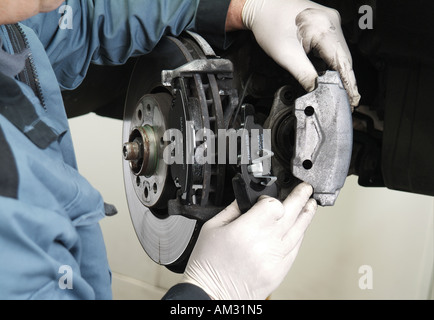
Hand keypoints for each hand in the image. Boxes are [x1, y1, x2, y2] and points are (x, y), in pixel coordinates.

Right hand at [182, 183, 316, 299]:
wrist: (212, 294)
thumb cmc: (208, 264)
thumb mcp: (211, 228)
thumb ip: (232, 209)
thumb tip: (246, 198)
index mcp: (245, 230)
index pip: (272, 205)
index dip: (270, 198)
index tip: (265, 198)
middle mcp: (264, 243)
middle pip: (291, 213)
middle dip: (300, 197)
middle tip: (305, 189)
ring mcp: (275, 259)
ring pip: (298, 231)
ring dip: (306, 215)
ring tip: (310, 204)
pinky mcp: (280, 271)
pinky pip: (295, 249)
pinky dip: (300, 236)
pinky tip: (300, 228)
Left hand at [228, 0, 360, 106]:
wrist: (262, 8)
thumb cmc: (270, 25)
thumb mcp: (286, 55)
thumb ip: (304, 75)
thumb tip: (316, 90)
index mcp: (324, 28)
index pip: (343, 62)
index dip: (349, 83)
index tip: (353, 99)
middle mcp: (332, 22)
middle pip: (344, 58)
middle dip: (345, 79)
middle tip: (347, 99)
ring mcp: (330, 21)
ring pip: (340, 52)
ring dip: (339, 71)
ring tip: (340, 89)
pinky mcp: (326, 23)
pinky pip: (334, 46)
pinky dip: (333, 61)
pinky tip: (330, 72)